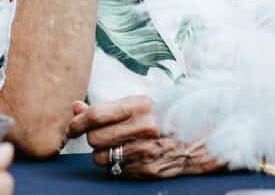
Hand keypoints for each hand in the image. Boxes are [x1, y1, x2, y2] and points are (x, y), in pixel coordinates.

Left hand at [68, 97, 223, 178]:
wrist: (201, 138)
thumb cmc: (165, 117)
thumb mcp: (139, 104)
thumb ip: (106, 107)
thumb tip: (75, 107)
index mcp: (140, 106)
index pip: (96, 115)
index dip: (78, 122)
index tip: (74, 126)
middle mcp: (143, 128)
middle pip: (94, 139)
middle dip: (92, 138)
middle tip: (100, 135)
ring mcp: (146, 151)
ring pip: (100, 158)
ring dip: (102, 153)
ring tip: (115, 146)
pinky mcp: (147, 170)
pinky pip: (115, 170)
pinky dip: (116, 164)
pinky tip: (128, 156)